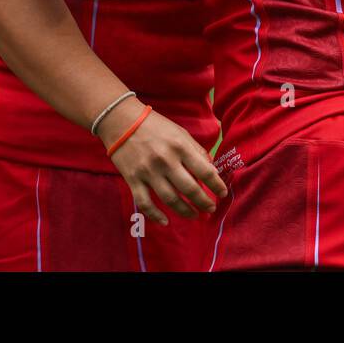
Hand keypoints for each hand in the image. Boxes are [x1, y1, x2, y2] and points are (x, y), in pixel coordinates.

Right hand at [98, 97, 227, 224]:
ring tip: (194, 215)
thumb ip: (196, 150)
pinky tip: (165, 221)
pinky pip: (145, 203)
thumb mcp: (180, 132)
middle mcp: (166, 160)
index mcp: (180, 146)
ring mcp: (148, 171)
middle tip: (211, 208)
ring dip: (185, 211)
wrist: (121, 120)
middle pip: (190, 188)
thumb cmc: (154, 125)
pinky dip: (155, 215)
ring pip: (170, 199)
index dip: (216, 185)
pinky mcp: (133, 179)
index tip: (222, 193)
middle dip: (204, 202)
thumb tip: (211, 168)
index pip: (205, 171)